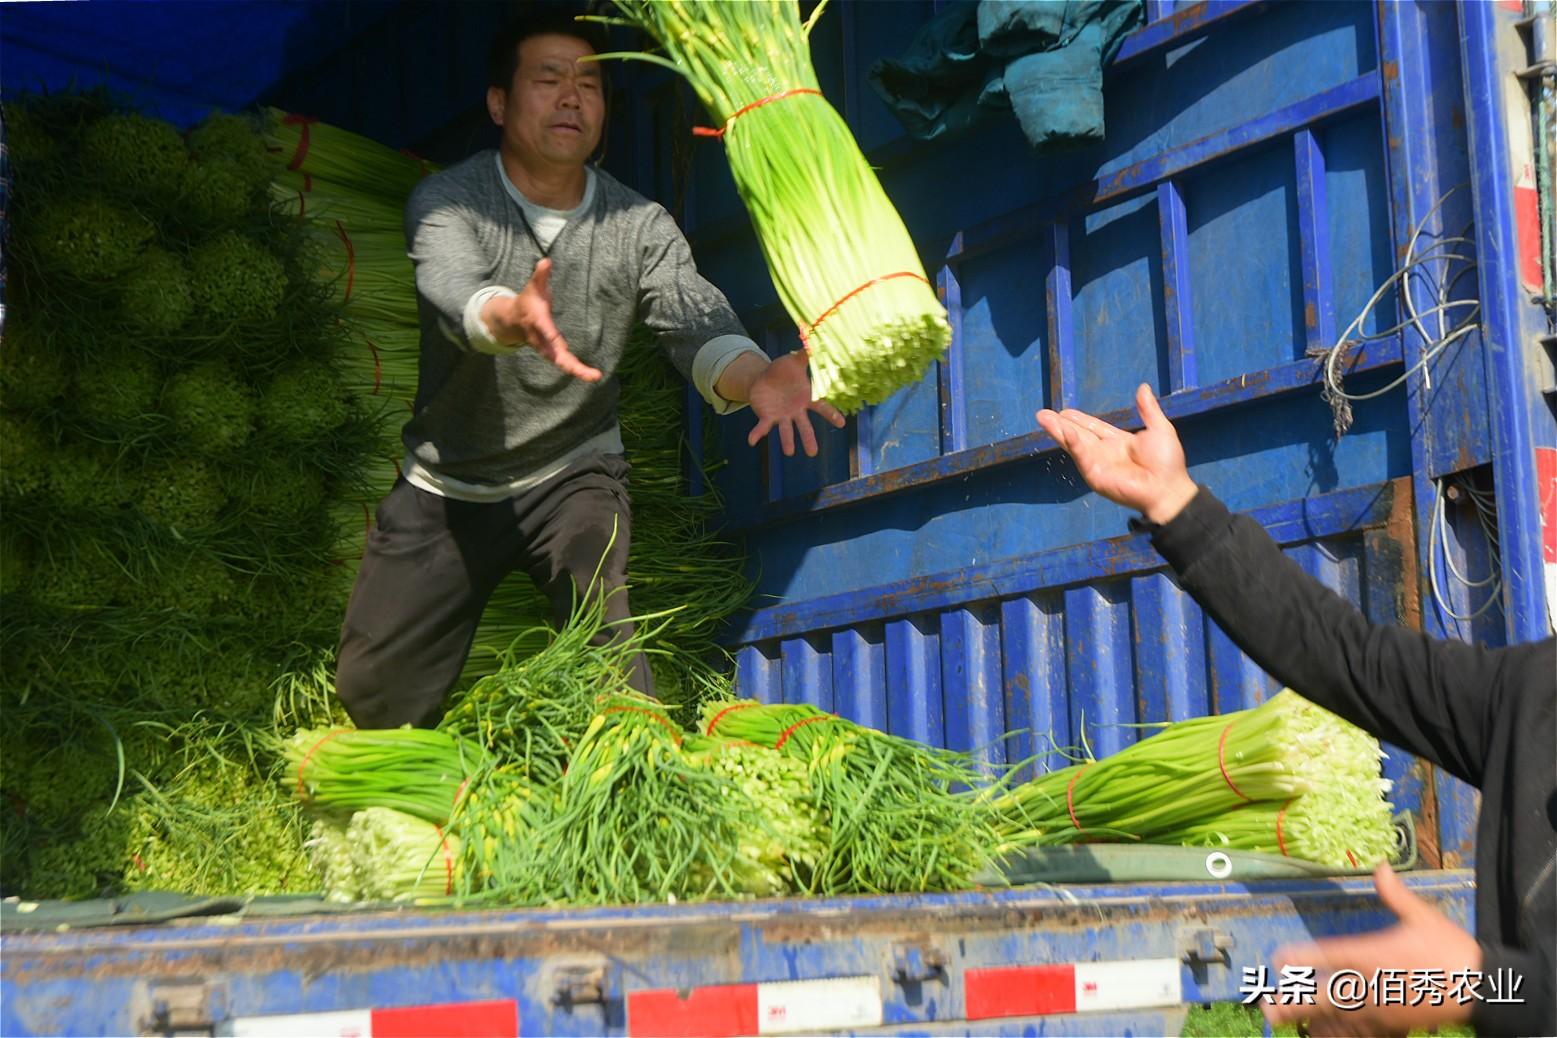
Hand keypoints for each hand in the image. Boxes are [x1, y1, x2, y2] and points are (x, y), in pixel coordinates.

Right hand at [483, 258, 602, 381]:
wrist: (513, 321)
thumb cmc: (527, 301)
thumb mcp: (532, 286)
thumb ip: (540, 275)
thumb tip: (546, 260)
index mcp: (538, 322)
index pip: (545, 330)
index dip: (550, 335)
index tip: (559, 342)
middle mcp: (542, 339)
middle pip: (555, 354)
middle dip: (569, 363)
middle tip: (586, 370)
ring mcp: (547, 349)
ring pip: (562, 363)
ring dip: (577, 371)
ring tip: (595, 376)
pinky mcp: (553, 353)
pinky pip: (566, 364)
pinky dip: (577, 370)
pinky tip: (592, 375)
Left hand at [745, 352, 845, 456]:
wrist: (764, 378)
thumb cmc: (782, 370)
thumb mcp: (792, 362)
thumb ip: (803, 356)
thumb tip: (812, 342)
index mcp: (805, 398)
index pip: (821, 407)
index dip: (831, 414)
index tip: (841, 423)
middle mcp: (796, 411)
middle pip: (804, 426)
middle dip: (808, 439)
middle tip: (813, 453)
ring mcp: (782, 416)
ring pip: (786, 431)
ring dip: (787, 442)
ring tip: (789, 453)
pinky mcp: (767, 417)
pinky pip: (762, 428)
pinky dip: (757, 434)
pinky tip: (751, 441)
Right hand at [1035, 383, 1196, 523]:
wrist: (1168, 487)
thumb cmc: (1167, 462)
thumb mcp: (1159, 429)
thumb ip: (1148, 409)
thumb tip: (1143, 387)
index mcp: (1117, 442)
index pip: (1093, 428)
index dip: (1079, 419)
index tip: (1064, 411)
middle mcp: (1104, 453)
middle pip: (1078, 434)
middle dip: (1060, 424)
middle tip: (1042, 414)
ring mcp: (1097, 464)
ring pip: (1074, 443)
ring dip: (1058, 431)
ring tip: (1043, 418)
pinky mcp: (1094, 475)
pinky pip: (1081, 455)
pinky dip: (1072, 442)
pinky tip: (1063, 430)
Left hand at [1260, 864, 1480, 1036]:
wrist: (1482, 989)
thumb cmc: (1450, 949)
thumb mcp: (1422, 917)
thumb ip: (1395, 895)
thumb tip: (1381, 866)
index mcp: (1371, 955)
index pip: (1326, 957)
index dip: (1299, 958)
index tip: (1277, 958)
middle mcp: (1369, 985)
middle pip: (1322, 997)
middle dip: (1293, 1003)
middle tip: (1267, 1008)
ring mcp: (1380, 1010)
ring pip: (1336, 1020)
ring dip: (1309, 1020)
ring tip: (1282, 1022)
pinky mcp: (1393, 1026)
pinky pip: (1360, 1033)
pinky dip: (1340, 1033)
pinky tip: (1323, 1033)